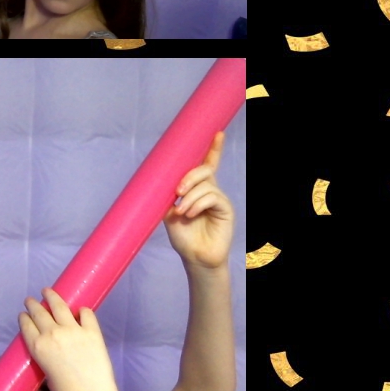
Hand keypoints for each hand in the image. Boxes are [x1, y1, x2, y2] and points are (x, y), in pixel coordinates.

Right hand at [18, 288, 117, 390]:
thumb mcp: (44, 370)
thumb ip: (44, 352)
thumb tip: (49, 344)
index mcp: (37, 346)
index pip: (26, 323)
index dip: (24, 317)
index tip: (24, 314)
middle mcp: (52, 333)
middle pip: (39, 312)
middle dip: (33, 304)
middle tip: (31, 300)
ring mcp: (73, 330)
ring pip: (59, 305)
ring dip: (52, 296)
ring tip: (48, 291)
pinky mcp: (92, 331)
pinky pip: (86, 313)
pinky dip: (82, 310)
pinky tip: (80, 311)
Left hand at [164, 132, 233, 271]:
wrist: (194, 257)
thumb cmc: (183, 235)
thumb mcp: (168, 212)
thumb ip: (169, 195)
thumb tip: (164, 182)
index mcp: (196, 188)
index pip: (207, 164)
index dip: (213, 149)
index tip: (217, 133)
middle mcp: (210, 190)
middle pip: (203, 169)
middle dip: (189, 176)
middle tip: (177, 192)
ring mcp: (219, 199)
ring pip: (206, 184)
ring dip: (189, 196)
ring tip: (181, 211)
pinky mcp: (226, 209)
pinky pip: (212, 197)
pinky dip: (197, 204)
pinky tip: (189, 214)